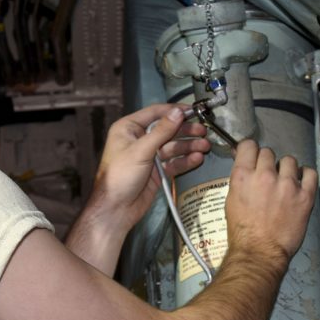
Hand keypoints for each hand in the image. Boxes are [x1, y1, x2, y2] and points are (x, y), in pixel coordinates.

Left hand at [86, 104, 209, 232]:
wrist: (115, 209)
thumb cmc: (118, 177)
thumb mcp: (140, 150)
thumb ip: (161, 131)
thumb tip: (177, 113)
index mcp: (129, 128)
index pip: (155, 113)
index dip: (174, 111)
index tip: (192, 110)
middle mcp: (139, 140)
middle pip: (167, 130)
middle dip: (185, 131)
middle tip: (202, 131)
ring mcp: (149, 156)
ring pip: (173, 146)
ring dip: (189, 146)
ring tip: (204, 146)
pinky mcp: (157, 171)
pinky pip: (174, 162)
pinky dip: (185, 160)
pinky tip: (196, 158)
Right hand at [225, 140, 316, 261]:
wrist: (259, 252)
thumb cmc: (243, 232)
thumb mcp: (231, 200)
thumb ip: (241, 180)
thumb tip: (247, 169)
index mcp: (243, 176)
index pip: (249, 146)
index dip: (251, 150)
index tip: (254, 156)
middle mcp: (265, 176)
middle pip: (269, 153)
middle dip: (268, 163)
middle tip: (268, 176)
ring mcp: (287, 185)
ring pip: (289, 160)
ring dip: (286, 169)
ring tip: (285, 182)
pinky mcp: (304, 195)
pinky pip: (310, 173)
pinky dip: (306, 175)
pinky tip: (301, 183)